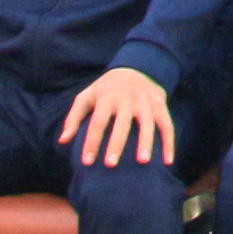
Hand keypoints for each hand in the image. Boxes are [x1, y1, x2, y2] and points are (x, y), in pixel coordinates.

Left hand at [63, 66, 177, 166]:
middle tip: (111, 165)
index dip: (91, 142)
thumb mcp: (86, 96)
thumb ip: (73, 118)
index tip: (87, 162)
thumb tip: (63, 141)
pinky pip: (167, 124)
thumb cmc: (105, 90)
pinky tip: (168, 161)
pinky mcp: (161, 104)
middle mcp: (127, 98)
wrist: (135, 68)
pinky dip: (169, 142)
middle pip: (122, 123)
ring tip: (143, 163)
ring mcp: (146, 101)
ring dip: (146, 142)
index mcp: (107, 97)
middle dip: (116, 144)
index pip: (97, 121)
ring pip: (148, 123)